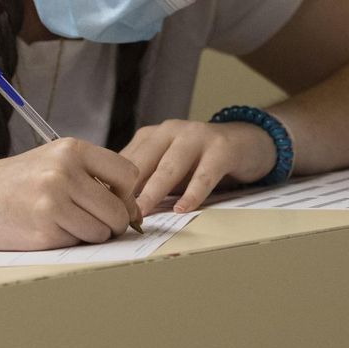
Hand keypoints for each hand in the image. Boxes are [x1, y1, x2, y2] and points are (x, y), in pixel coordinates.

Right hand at [0, 138, 140, 249]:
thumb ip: (89, 176)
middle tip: (95, 223)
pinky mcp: (43, 232)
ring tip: (63, 223)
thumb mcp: (50, 161)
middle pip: (118, 209)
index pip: (127, 174)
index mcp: (70, 150)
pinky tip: (45, 230)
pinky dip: (67, 242)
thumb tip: (131, 207)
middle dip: (113, 222)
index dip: (126, 195)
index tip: (115, 202)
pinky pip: (76, 244)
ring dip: (89, 234)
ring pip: (101, 231)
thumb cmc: (11, 183)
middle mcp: (64, 172)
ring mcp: (53, 203)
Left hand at [121, 120, 276, 215]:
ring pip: (169, 167)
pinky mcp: (221, 148)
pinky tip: (183, 209)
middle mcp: (170, 131)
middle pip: (142, 163)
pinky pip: (204, 174)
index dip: (111, 187)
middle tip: (115, 216)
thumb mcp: (169, 167)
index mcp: (151, 136)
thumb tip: (113, 210)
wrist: (247, 141)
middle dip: (127, 191)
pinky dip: (193, 193)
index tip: (101, 211)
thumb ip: (145, 182)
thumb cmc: (201, 161)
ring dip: (154, 191)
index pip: (124, 163)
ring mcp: (196, 136)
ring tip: (141, 212)